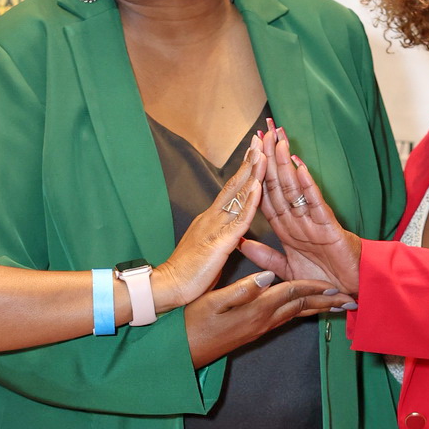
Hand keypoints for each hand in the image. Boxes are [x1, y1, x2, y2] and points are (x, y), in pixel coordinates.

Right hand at [150, 140, 263, 312]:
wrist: (167, 288)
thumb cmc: (187, 276)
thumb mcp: (208, 253)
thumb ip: (221, 241)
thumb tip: (235, 236)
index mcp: (211, 221)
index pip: (231, 192)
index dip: (244, 173)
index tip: (254, 154)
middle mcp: (212, 218)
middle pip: (234, 186)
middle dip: (248, 163)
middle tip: (259, 140)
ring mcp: (215, 228)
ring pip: (238, 197)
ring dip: (251, 174)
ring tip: (262, 153)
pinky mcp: (219, 243)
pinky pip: (239, 220)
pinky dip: (249, 202)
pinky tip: (257, 186)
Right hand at [185, 269, 342, 368]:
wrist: (182, 353)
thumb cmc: (191, 324)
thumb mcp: (212, 302)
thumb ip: (242, 289)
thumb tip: (268, 276)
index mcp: (255, 310)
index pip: (291, 293)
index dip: (313, 286)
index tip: (335, 284)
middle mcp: (263, 321)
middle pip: (301, 307)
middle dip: (326, 302)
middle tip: (349, 300)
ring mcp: (259, 329)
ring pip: (295, 315)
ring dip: (317, 309)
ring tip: (336, 306)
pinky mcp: (253, 332)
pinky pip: (285, 319)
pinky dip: (300, 312)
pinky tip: (304, 310)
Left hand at [237, 122, 362, 297]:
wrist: (351, 292)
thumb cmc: (323, 280)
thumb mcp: (287, 270)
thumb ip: (265, 256)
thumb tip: (241, 242)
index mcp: (287, 229)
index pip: (267, 197)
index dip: (256, 176)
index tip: (248, 154)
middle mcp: (298, 221)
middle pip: (279, 186)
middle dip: (269, 160)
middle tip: (262, 133)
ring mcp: (313, 222)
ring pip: (295, 189)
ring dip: (285, 165)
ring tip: (277, 142)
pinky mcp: (329, 228)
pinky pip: (316, 204)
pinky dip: (308, 186)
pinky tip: (301, 168)